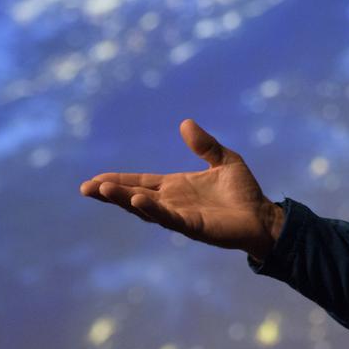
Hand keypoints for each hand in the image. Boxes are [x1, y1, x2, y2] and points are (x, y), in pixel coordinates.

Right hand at [80, 119, 283, 259]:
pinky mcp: (192, 227)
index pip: (141, 182)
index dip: (118, 180)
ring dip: (123, 199)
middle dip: (110, 192)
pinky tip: (136, 201)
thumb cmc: (244, 193)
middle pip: (134, 195)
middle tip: (85, 188)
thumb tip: (185, 122)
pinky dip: (151, 210)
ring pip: (144, 208)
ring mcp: (180, 216)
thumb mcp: (224, 160)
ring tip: (102, 190)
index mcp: (176, 187)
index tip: (95, 179)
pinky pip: (168, 218)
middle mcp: (172, 202)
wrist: (264, 217)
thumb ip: (205, 145)